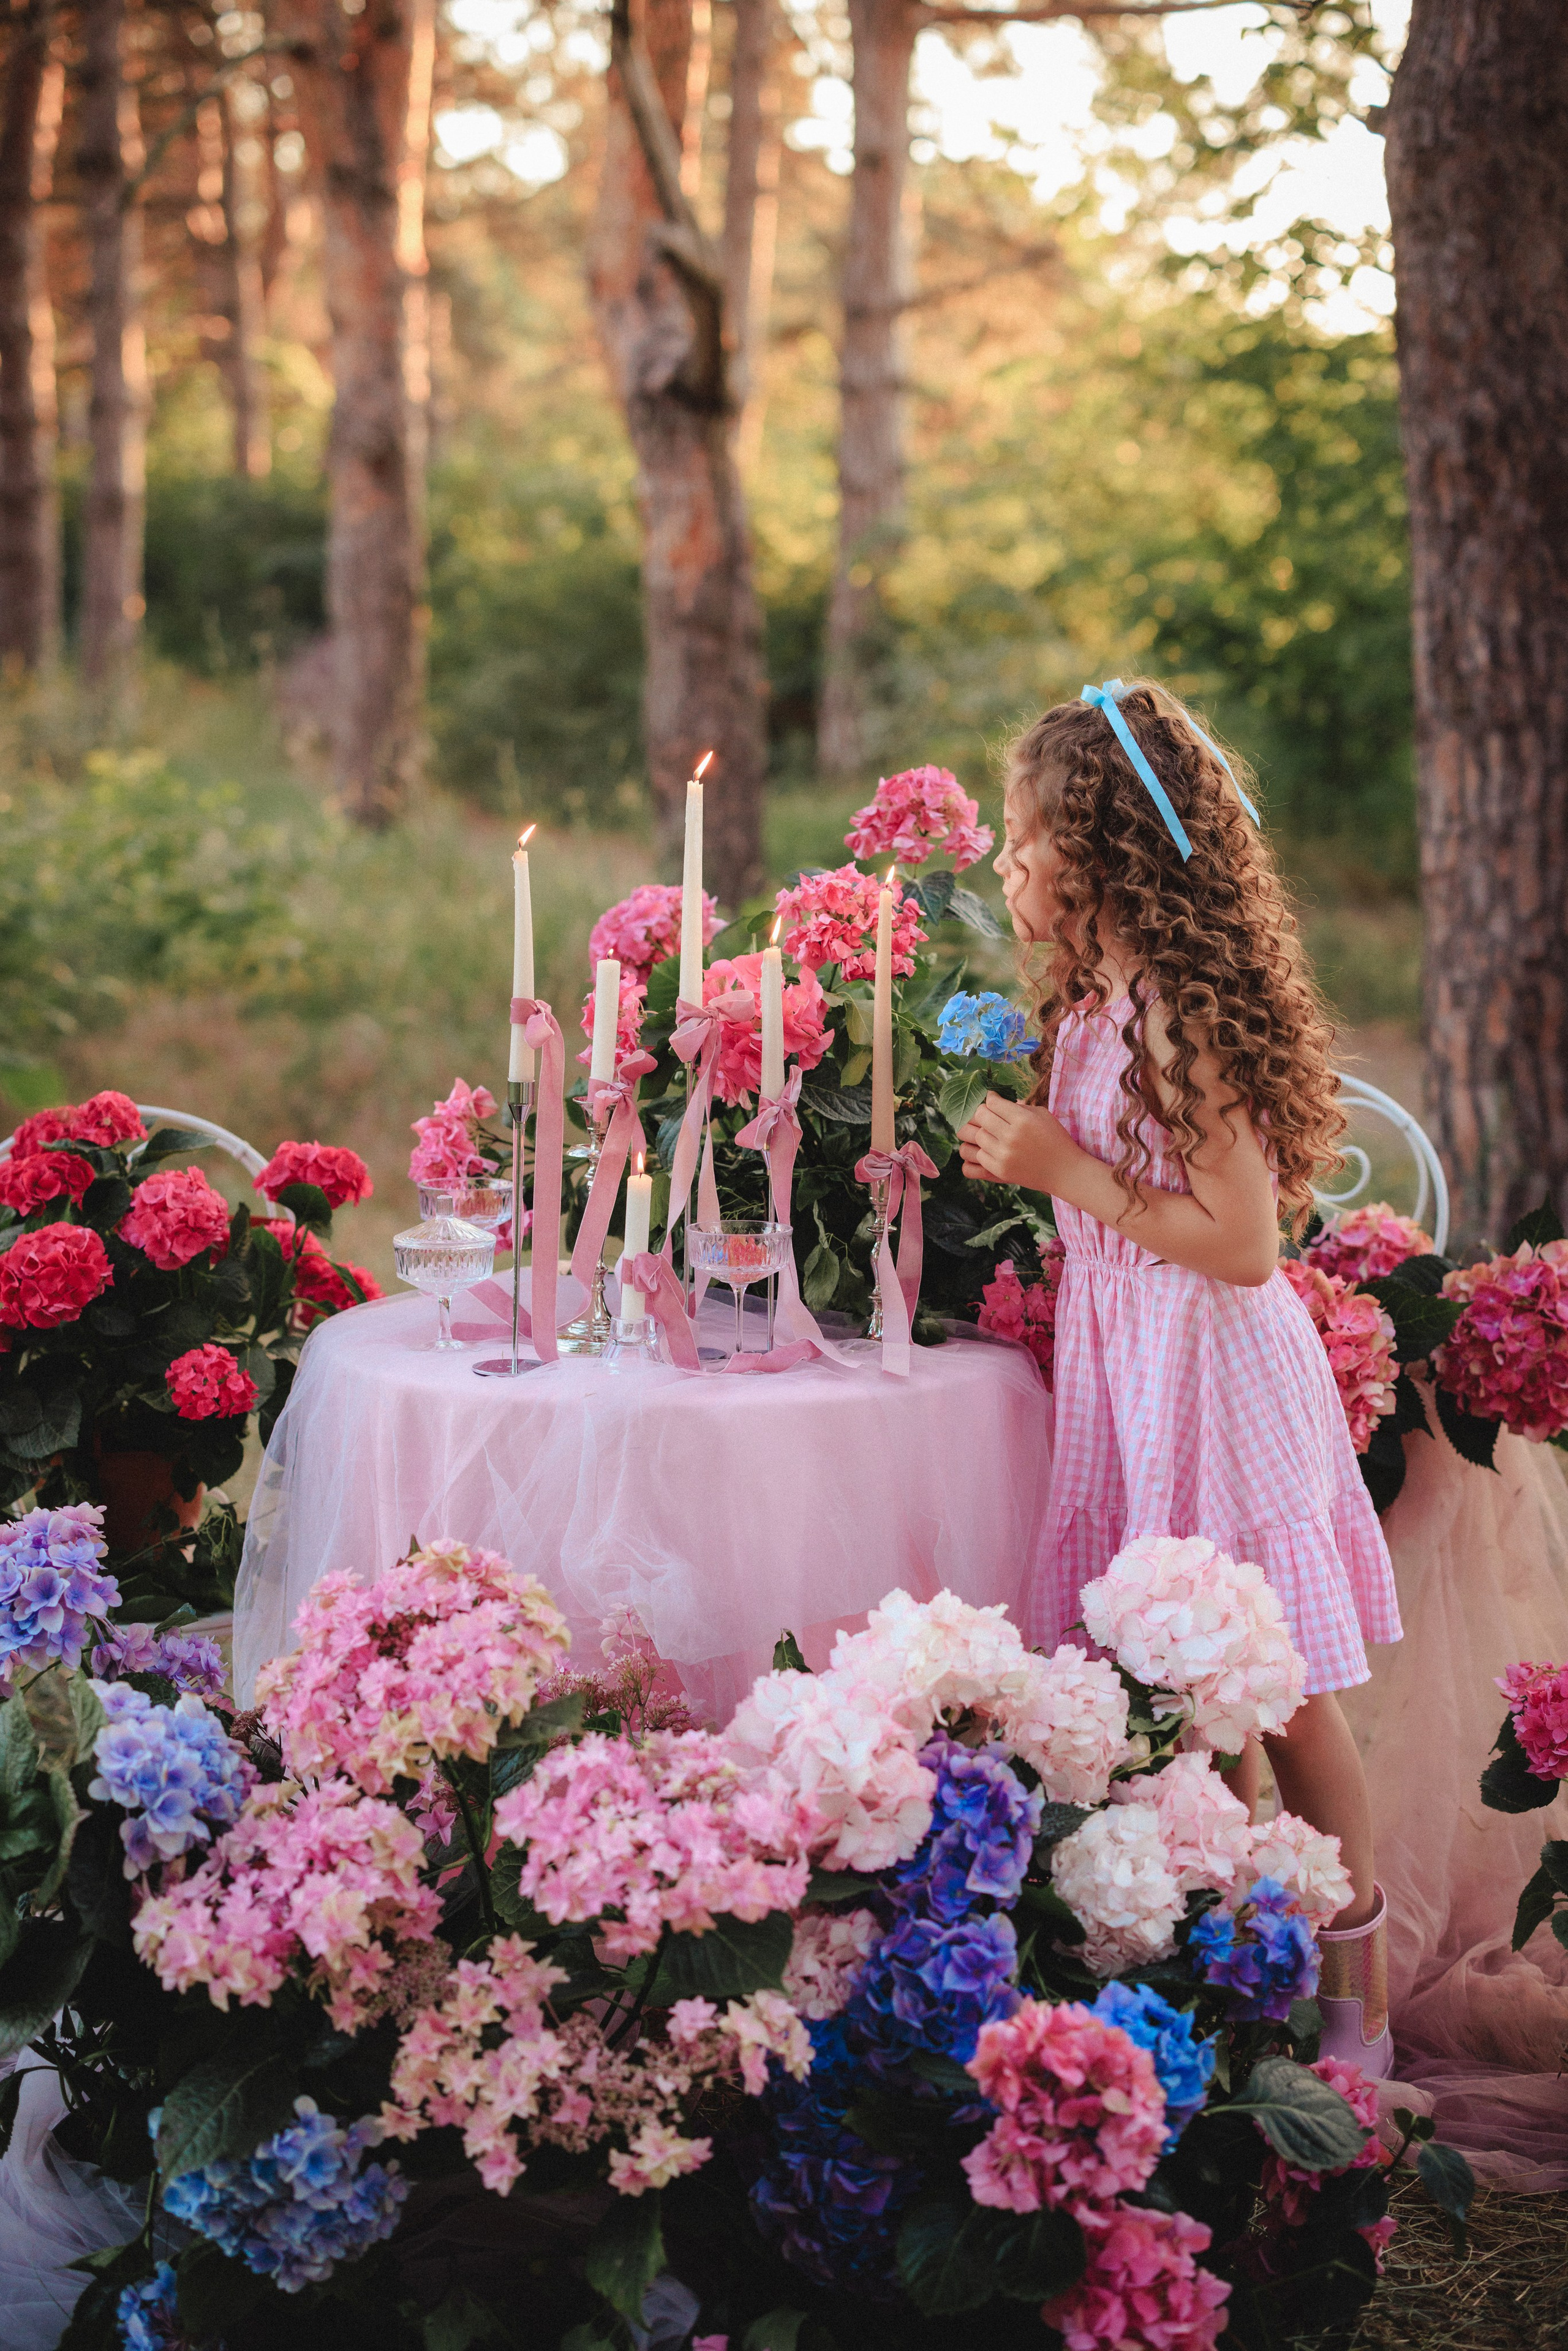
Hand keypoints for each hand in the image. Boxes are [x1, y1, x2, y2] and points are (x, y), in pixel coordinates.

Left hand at [957, 1095, 1077, 1193]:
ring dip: (984, 1132)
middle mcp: (1011, 1136)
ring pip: (978, 1136)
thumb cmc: (1055, 1139)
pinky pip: (980, 1156)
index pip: (992, 1102)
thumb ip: (1017, 1106)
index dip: (991, 1098)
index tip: (994, 1099)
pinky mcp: (1001, 1171)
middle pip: (981, 1116)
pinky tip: (997, 1149)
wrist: (1065, 1171)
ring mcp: (1004, 1155)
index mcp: (1023, 1120)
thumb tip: (994, 1099)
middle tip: (991, 1114)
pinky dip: (986, 1151)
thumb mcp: (1041, 1115)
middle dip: (984, 1112)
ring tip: (995, 1133)